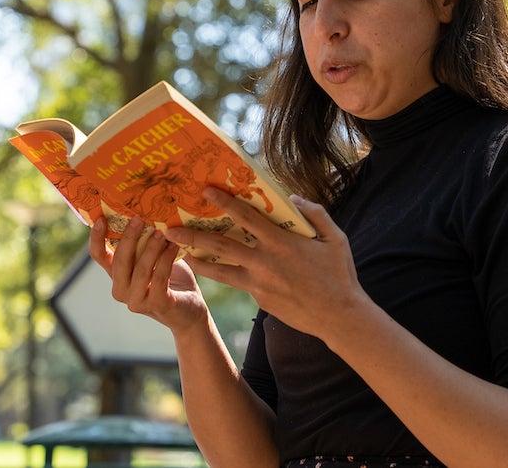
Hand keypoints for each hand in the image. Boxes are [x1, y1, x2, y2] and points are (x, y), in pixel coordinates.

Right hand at [88, 215, 207, 333]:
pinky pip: (159, 278)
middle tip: (139, 218)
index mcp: (117, 275)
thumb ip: (143, 241)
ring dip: (151, 248)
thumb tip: (142, 210)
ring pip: (140, 270)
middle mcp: (121, 289)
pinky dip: (166, 260)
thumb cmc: (169, 277)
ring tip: (161, 232)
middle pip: (119, 260)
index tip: (101, 218)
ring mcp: (137, 300)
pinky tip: (174, 246)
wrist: (189, 309)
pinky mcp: (157, 304)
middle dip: (129, 237)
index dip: (97, 238)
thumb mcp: (152, 256)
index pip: (98, 255)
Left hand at [162, 187, 371, 340]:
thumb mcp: (334, 238)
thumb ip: (314, 213)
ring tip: (176, 252)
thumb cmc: (339, 274)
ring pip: (219, 268)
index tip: (206, 191)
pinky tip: (206, 267)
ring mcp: (258, 281)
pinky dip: (217, 273)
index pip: (246, 217)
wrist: (337, 316)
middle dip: (193, 235)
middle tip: (169, 227)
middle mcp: (264, 261)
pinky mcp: (258, 297)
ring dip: (196, 258)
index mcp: (281, 241)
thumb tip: (293, 198)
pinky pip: (234, 281)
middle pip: (221, 245)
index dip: (224, 202)